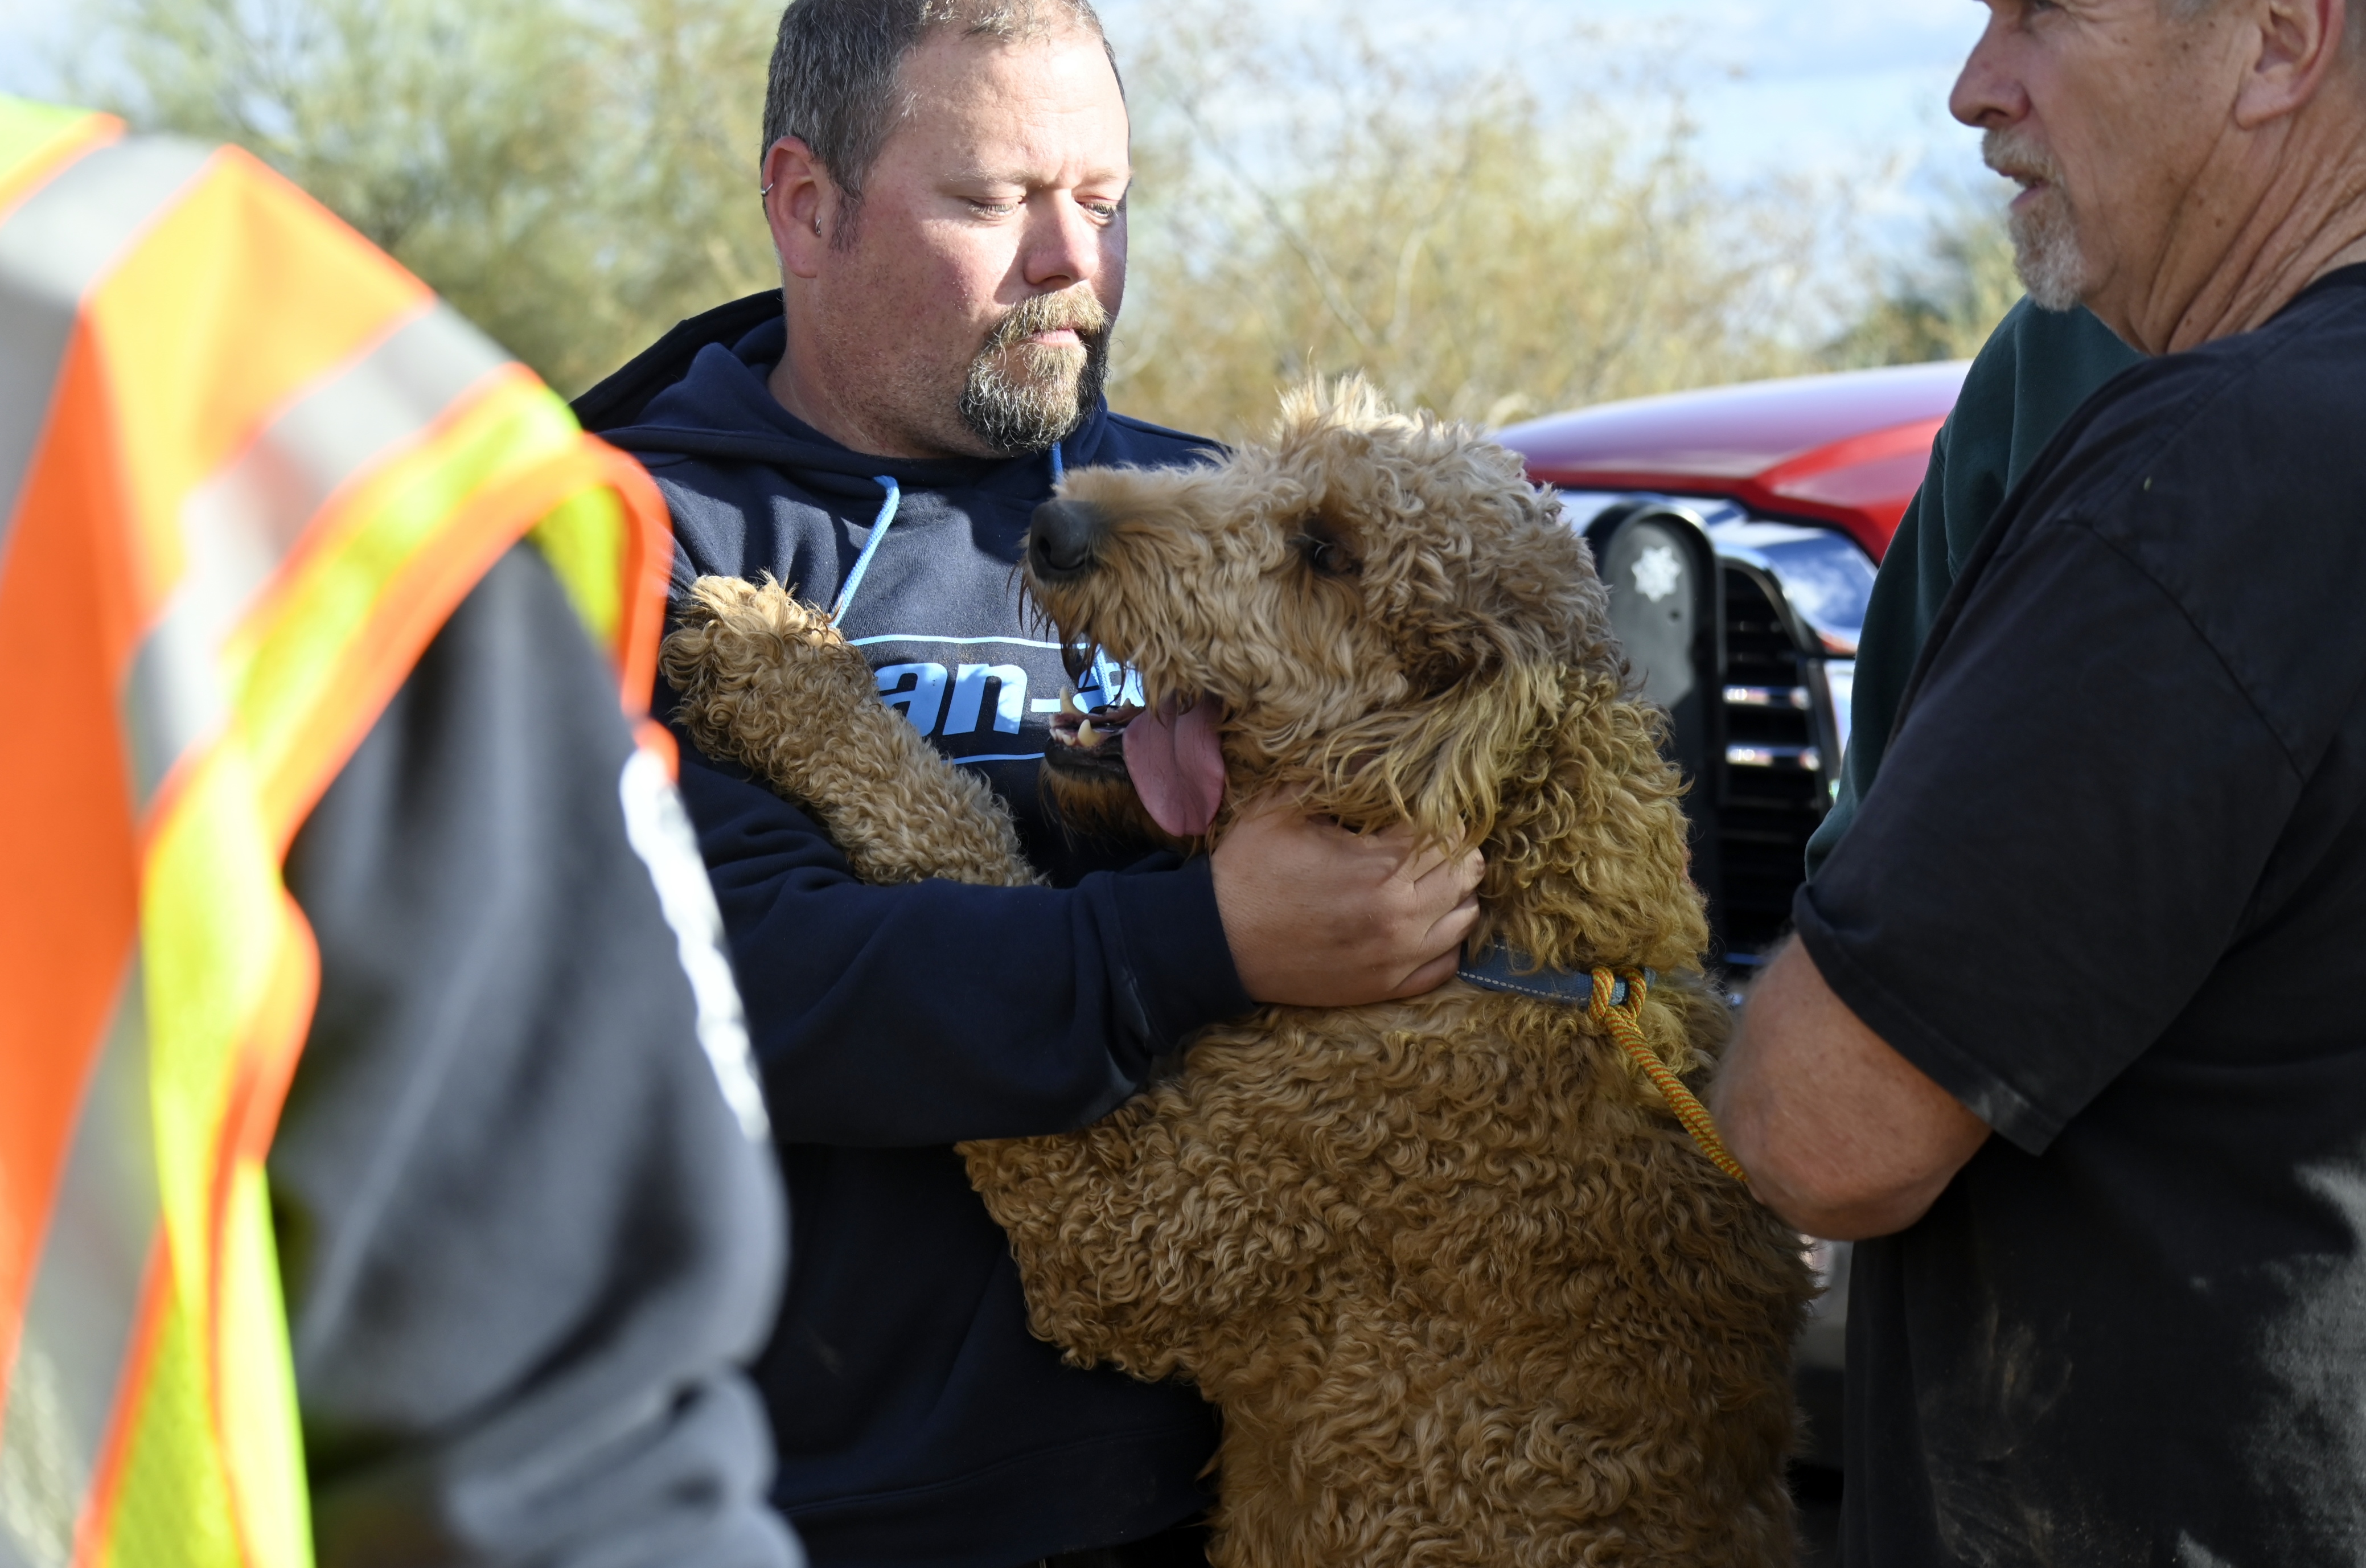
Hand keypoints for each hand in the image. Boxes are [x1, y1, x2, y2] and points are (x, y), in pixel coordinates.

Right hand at [1209, 795, 1483, 1006]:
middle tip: (1420, 840)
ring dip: (1454, 892)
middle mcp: (1400, 917)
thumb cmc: (1250, 870)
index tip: (1410, 813)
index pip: (1448, 831)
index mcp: (1379, 868)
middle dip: (1450, 849)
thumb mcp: (1284, 806)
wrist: (1217, 943)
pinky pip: (1446, 964)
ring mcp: (1397, 958)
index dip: (1435, 813)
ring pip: (1467, 917)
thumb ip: (1338, 778)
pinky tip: (1421, 920)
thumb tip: (1380, 757)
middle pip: (1468, 872)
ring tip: (1422, 878)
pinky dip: (1444, 940)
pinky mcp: (1386, 986)